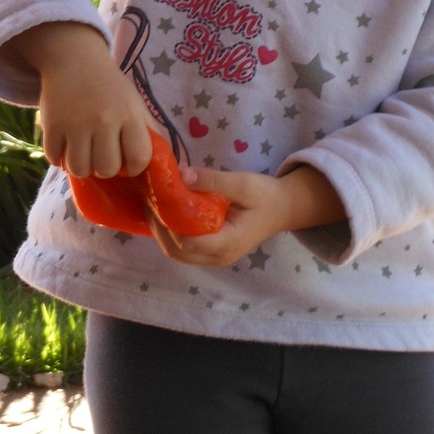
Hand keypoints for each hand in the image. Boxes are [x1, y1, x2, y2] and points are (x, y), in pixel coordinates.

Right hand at [1, 22, 154, 177]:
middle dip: (105, 168)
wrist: (75, 59)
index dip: (134, 167)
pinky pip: (54, 159)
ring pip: (79, 169)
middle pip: (106, 169)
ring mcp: (75, 124)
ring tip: (84, 151)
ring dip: (82, 166)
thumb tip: (157, 163)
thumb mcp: (135, 103)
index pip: (138, 159)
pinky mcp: (51, 125)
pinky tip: (66, 143)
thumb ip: (147, 132)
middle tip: (101, 153)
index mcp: (129, 114)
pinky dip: (59, 157)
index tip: (126, 161)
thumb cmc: (110, 87)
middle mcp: (104, 120)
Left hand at [148, 165, 344, 266]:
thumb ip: (214, 181)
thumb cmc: (265, 195)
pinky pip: (184, 249)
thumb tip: (182, 176)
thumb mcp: (243, 183)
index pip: (187, 241)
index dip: (167, 223)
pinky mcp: (212, 252)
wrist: (283, 208)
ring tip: (153, 205)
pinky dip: (171, 234)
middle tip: (149, 200)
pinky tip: (165, 214)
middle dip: (158, 228)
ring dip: (162, 232)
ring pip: (178, 253)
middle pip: (177, 251)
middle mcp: (218, 257)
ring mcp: (215, 258)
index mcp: (226, 243)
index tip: (156, 198)